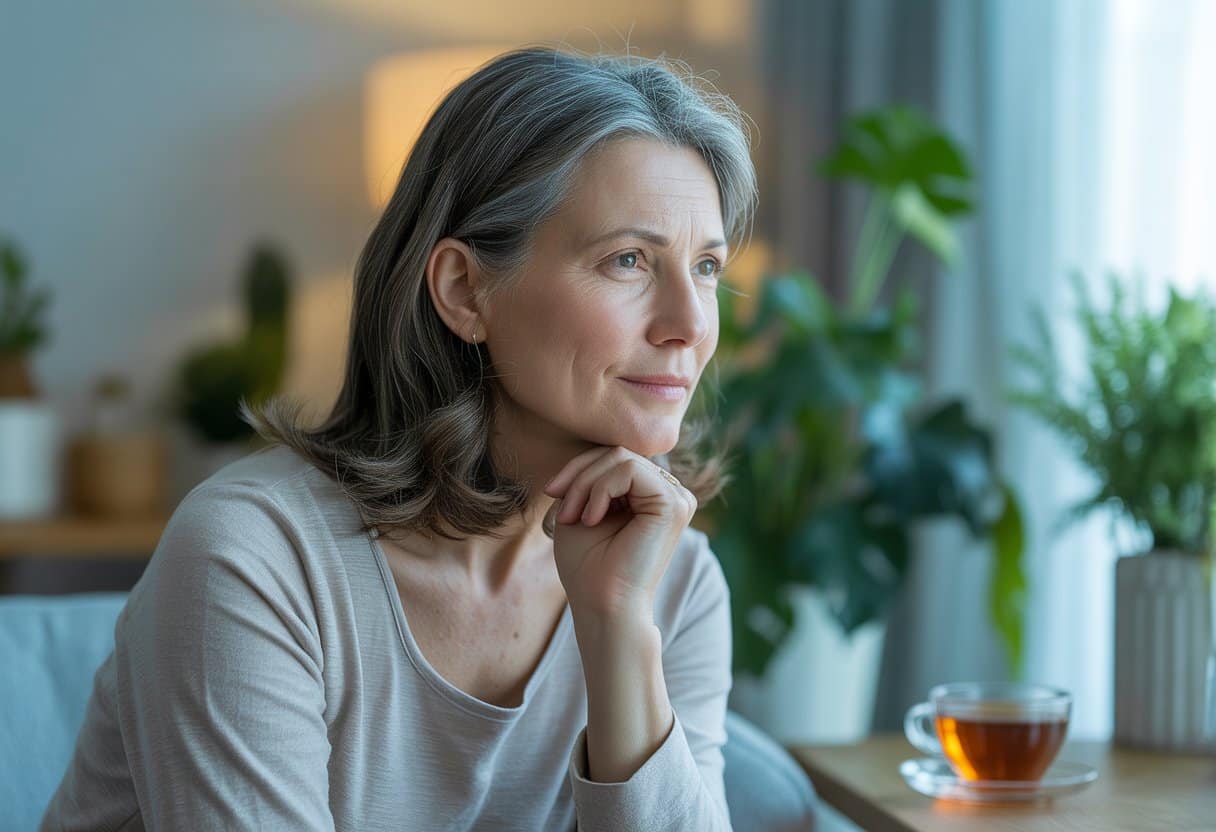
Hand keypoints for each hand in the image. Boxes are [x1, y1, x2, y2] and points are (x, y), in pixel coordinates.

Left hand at [542, 446, 695, 621]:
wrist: (602, 605)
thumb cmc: (587, 565)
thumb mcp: (581, 506)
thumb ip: (591, 475)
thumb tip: (592, 444)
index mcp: (652, 495)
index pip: (615, 456)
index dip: (579, 467)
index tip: (551, 492)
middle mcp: (671, 493)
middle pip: (617, 452)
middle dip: (579, 475)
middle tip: (561, 511)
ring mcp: (678, 497)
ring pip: (621, 457)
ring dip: (585, 484)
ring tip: (573, 517)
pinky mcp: (675, 504)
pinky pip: (629, 470)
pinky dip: (600, 489)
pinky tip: (592, 519)